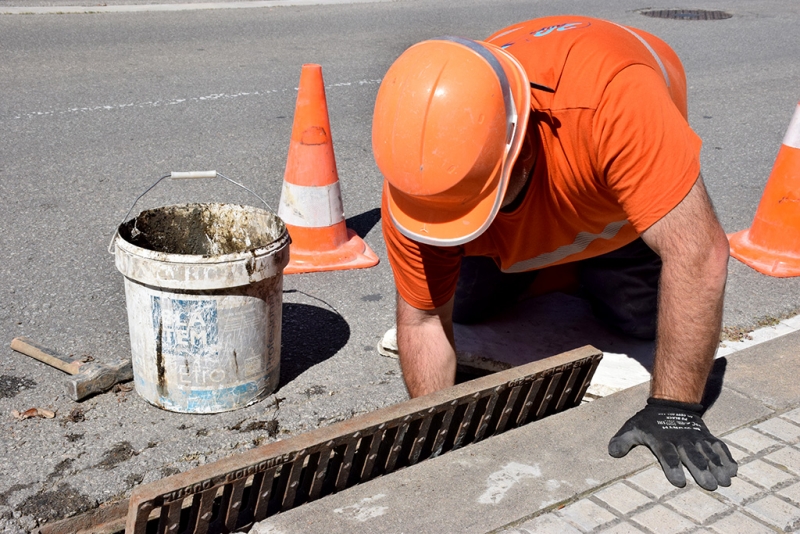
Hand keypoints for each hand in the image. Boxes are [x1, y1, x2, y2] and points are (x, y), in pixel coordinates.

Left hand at [608, 397, 736, 490]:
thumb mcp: (632, 428)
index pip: (667, 454)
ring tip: (725, 481)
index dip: (672, 467)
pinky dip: (727, 458)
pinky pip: (719, 447)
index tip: (679, 481)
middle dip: (700, 470)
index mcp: (662, 440)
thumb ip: (622, 440)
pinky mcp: (707, 437)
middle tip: (709, 485)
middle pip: (692, 456)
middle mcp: (681, 440)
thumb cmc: (649, 422)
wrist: (671, 403)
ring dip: (718, 467)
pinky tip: (734, 471)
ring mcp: (696, 438)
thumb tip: (612, 452)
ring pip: (708, 452)